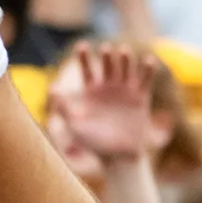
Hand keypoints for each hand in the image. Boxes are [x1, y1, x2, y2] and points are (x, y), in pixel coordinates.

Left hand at [53, 43, 155, 162]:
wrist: (119, 156)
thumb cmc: (94, 143)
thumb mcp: (76, 125)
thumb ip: (64, 107)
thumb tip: (52, 88)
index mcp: (91, 92)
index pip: (86, 69)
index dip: (83, 57)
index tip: (82, 46)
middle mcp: (108, 88)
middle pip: (107, 64)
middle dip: (107, 56)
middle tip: (106, 50)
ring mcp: (125, 91)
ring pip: (126, 68)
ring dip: (125, 59)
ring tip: (124, 52)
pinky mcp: (141, 98)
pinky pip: (145, 80)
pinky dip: (147, 69)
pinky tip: (148, 60)